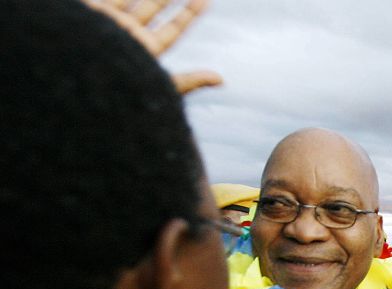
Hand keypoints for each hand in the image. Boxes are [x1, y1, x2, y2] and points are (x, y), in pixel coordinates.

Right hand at [84, 0, 221, 94]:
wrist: (75, 73)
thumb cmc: (117, 82)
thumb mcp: (158, 84)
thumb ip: (188, 81)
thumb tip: (221, 79)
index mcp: (144, 50)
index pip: (172, 30)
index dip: (188, 15)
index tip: (205, 0)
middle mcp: (127, 34)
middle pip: (153, 8)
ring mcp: (107, 19)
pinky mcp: (90, 8)